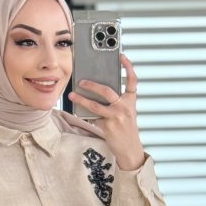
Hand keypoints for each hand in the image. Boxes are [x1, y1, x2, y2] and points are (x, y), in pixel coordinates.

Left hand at [68, 52, 144, 168]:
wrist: (130, 149)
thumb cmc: (126, 130)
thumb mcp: (126, 113)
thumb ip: (116, 102)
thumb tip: (97, 93)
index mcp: (130, 101)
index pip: (132, 81)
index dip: (128, 67)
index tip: (122, 56)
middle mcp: (125, 107)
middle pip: (107, 91)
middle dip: (92, 85)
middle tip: (81, 81)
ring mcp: (116, 117)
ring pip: (95, 105)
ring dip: (81, 99)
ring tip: (72, 95)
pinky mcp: (108, 126)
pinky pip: (93, 118)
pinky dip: (87, 116)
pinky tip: (81, 114)